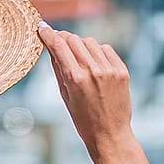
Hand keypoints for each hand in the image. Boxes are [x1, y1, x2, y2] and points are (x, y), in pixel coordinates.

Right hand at [37, 22, 133, 161]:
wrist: (110, 136)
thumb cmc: (84, 121)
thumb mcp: (65, 97)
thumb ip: (59, 70)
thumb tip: (52, 49)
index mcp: (75, 79)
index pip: (59, 46)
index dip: (48, 34)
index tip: (42, 28)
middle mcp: (92, 71)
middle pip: (74, 40)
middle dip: (64, 39)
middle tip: (59, 42)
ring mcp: (109, 69)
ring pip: (90, 42)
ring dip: (82, 46)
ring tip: (80, 60)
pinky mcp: (121, 71)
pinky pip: (106, 50)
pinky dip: (98, 53)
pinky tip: (95, 65)